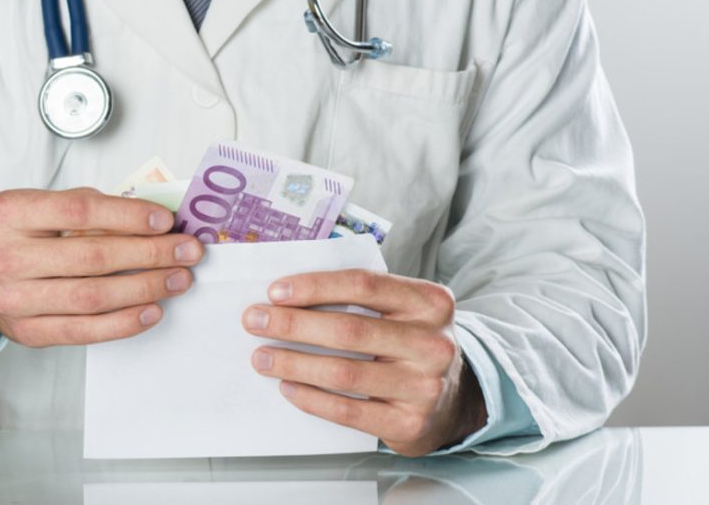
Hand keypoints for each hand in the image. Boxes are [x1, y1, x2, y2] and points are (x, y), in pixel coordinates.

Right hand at [0, 188, 203, 355]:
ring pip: (93, 296)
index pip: (78, 209)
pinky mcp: (27, 333)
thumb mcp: (39, 207)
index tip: (165, 221)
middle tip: (187, 251)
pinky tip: (152, 309)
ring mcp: (13, 300)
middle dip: (150, 254)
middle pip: (92, 256)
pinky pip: (85, 330)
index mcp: (8, 213)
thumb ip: (88, 208)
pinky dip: (124, 322)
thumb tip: (152, 220)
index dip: (128, 215)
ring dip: (146, 288)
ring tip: (178, 279)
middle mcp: (4, 256)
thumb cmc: (15, 235)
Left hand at [241, 270, 486, 456]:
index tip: (274, 291)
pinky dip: (311, 398)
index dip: (314, 286)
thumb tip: (288, 296)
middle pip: (348, 329)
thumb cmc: (410, 345)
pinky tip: (287, 386)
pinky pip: (348, 411)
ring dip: (293, 363)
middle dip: (292, 324)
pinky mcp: (409, 423)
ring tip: (262, 357)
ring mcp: (425, 386)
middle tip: (255, 321)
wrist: (454, 401)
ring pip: (344, 372)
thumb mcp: (402, 311)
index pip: (363, 285)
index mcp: (430, 302)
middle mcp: (433, 343)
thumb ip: (360, 299)